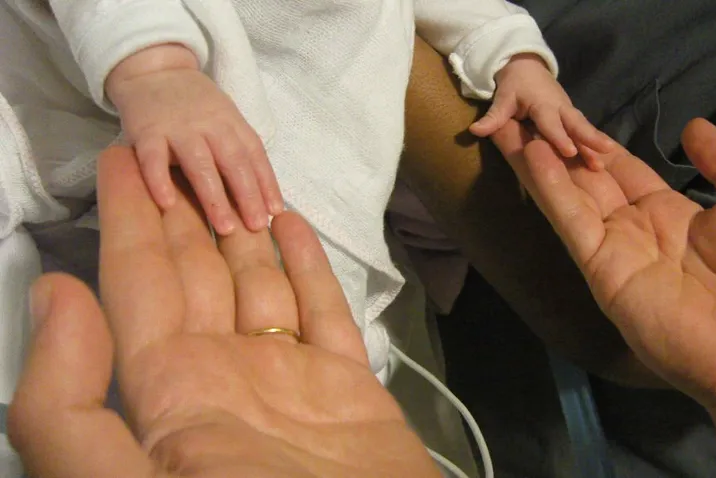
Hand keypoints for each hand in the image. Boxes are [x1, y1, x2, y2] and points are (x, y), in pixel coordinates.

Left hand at [8, 147, 437, 477]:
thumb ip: (65, 404)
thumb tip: (55, 293)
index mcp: (166, 392)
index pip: (135, 284)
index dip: (124, 219)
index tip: (121, 159)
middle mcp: (223, 376)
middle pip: (197, 272)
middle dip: (182, 209)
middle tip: (177, 148)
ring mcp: (288, 380)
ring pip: (258, 282)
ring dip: (240, 227)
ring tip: (229, 175)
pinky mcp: (347, 387)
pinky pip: (324, 311)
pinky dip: (306, 265)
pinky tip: (290, 224)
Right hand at [106, 44, 283, 234]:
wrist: (153, 69)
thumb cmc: (195, 106)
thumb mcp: (225, 121)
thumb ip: (240, 152)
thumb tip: (263, 197)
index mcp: (232, 123)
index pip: (254, 155)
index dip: (267, 183)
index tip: (276, 212)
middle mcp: (209, 125)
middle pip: (233, 161)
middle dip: (247, 195)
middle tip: (256, 226)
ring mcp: (177, 128)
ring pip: (200, 163)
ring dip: (214, 196)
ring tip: (225, 227)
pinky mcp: (146, 131)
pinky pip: (152, 158)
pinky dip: (159, 180)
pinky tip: (167, 205)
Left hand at [470, 54, 614, 170]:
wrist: (527, 66)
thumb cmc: (514, 84)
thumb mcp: (502, 98)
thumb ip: (493, 117)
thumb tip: (475, 131)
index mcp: (544, 104)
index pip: (552, 124)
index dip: (560, 137)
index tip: (570, 152)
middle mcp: (560, 108)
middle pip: (577, 124)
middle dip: (590, 138)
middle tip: (605, 152)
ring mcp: (568, 110)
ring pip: (583, 127)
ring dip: (595, 142)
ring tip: (606, 160)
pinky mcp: (571, 115)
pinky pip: (583, 128)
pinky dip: (594, 140)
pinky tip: (603, 157)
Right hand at [493, 118, 715, 416]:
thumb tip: (692, 127)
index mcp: (672, 213)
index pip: (623, 170)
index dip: (596, 144)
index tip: (570, 116)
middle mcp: (636, 228)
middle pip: (588, 179)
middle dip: (558, 146)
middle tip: (524, 111)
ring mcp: (615, 250)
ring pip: (570, 196)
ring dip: (540, 161)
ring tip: (509, 124)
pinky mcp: (602, 270)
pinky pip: (572, 222)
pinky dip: (549, 188)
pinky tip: (531, 155)